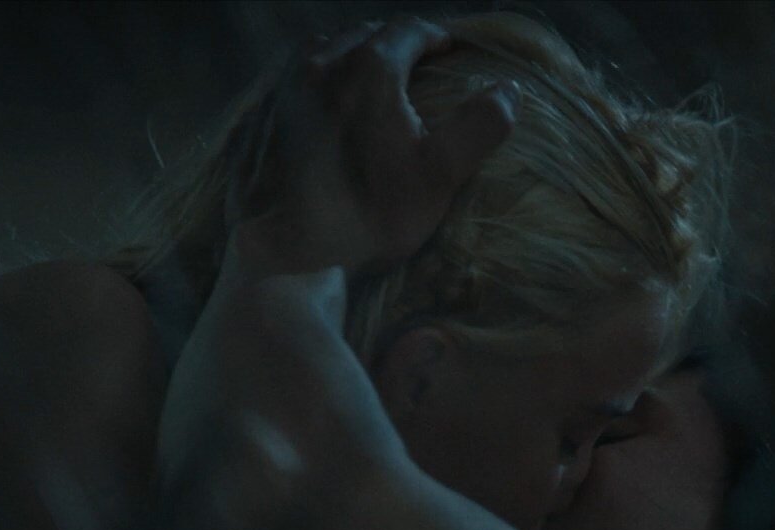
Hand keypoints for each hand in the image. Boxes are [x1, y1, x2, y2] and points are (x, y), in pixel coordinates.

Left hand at [228, 18, 519, 278]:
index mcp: (369, 68)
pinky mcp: (265, 112)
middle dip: (396, 43)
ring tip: (374, 77)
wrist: (287, 253)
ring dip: (356, 53)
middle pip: (367, 34)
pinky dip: (323, 76)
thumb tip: (509, 91)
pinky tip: (332, 102)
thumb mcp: (439, 176)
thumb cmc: (368, 216)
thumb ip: (479, 127)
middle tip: (417, 63)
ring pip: (329, 48)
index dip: (435, 38)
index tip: (450, 52)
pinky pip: (300, 74)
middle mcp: (323, 63)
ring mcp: (287, 86)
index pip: (410, 31)